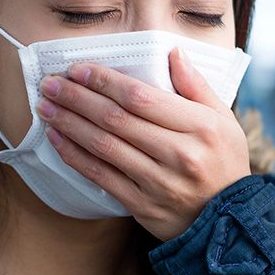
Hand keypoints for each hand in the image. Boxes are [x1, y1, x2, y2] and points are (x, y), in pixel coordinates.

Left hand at [35, 48, 250, 240]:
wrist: (229, 222)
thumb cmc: (224, 163)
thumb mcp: (223, 120)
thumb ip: (196, 85)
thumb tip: (172, 52)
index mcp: (200, 126)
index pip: (141, 97)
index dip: (105, 81)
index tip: (78, 69)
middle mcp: (179, 153)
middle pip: (117, 119)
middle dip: (77, 98)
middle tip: (50, 84)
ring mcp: (159, 182)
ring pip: (104, 146)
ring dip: (70, 124)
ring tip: (46, 108)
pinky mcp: (142, 205)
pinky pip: (102, 177)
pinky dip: (76, 157)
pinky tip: (58, 140)